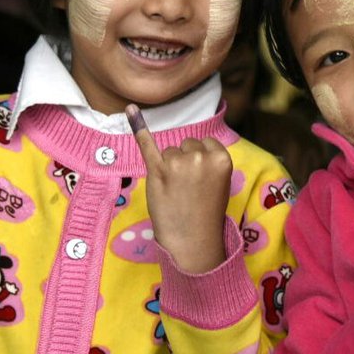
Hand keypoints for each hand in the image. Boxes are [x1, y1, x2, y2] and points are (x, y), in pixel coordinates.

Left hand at [128, 104, 232, 272]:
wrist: (192, 241)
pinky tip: (131, 111)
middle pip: (186, 144)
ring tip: (175, 191)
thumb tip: (188, 142)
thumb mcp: (219, 182)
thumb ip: (208, 160)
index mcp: (221, 158)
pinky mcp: (157, 171)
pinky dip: (138, 128)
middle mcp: (200, 156)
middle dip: (184, 162)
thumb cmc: (206, 213)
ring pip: (169, 150)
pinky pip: (147, 145)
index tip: (201, 180)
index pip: (205, 143)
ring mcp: (177, 162)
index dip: (200, 161)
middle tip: (187, 189)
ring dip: (168, 167)